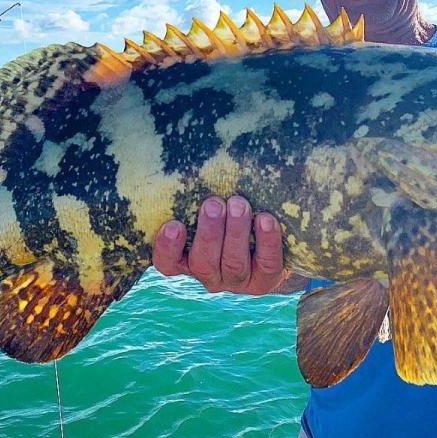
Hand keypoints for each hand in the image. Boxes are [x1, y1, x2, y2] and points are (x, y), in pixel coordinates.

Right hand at [151, 194, 286, 294]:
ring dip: (235, 232)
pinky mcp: (265, 281)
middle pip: (203, 262)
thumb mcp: (210, 208)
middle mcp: (210, 275)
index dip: (167, 248)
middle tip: (213, 204)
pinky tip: (265, 219)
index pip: (168, 263)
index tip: (173, 225)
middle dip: (209, 232)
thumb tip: (190, 156)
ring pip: (233, 264)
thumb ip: (195, 194)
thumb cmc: (227, 215)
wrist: (269, 244)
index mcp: (187, 260)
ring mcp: (237, 280)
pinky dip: (266, 241)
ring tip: (238, 204)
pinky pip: (266, 264)